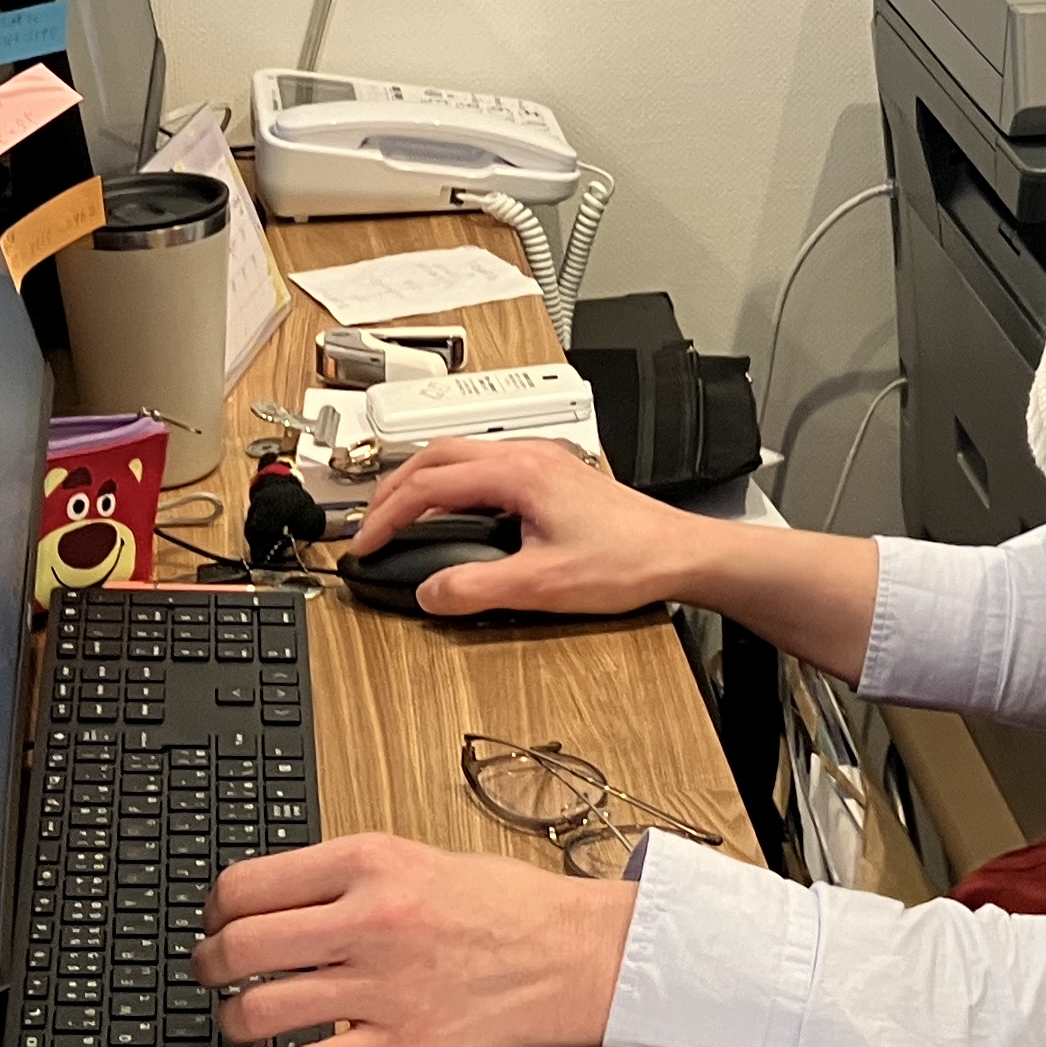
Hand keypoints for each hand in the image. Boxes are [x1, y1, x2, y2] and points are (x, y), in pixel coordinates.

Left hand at [195, 833, 635, 1046]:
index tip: (217, 919)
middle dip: (208, 963)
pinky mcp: (401, 1042)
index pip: (249, 884)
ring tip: (241, 1018)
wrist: (574, 952)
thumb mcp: (418, 856)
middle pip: (241, 945)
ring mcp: (383, 985)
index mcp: (372, 862)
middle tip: (210, 969)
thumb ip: (347, 875)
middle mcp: (370, 920)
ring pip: (260, 1009)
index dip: (216, 907)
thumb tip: (275, 898)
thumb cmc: (506, 905)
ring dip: (234, 1019)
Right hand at [344, 437, 706, 621]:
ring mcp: (541, 459)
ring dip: (422, 480)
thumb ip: (478, 589)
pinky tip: (451, 508)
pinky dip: (452, 481)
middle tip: (370, 523)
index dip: (388, 515)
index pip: (429, 483)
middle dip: (394, 488)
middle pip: (437, 455)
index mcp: (518, 472)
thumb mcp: (543, 585)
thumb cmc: (629, 559)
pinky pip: (485, 463)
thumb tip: (431, 593)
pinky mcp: (553, 472)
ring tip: (399, 514)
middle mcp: (527, 454)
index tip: (366, 543)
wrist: (679, 552)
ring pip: (461, 453)